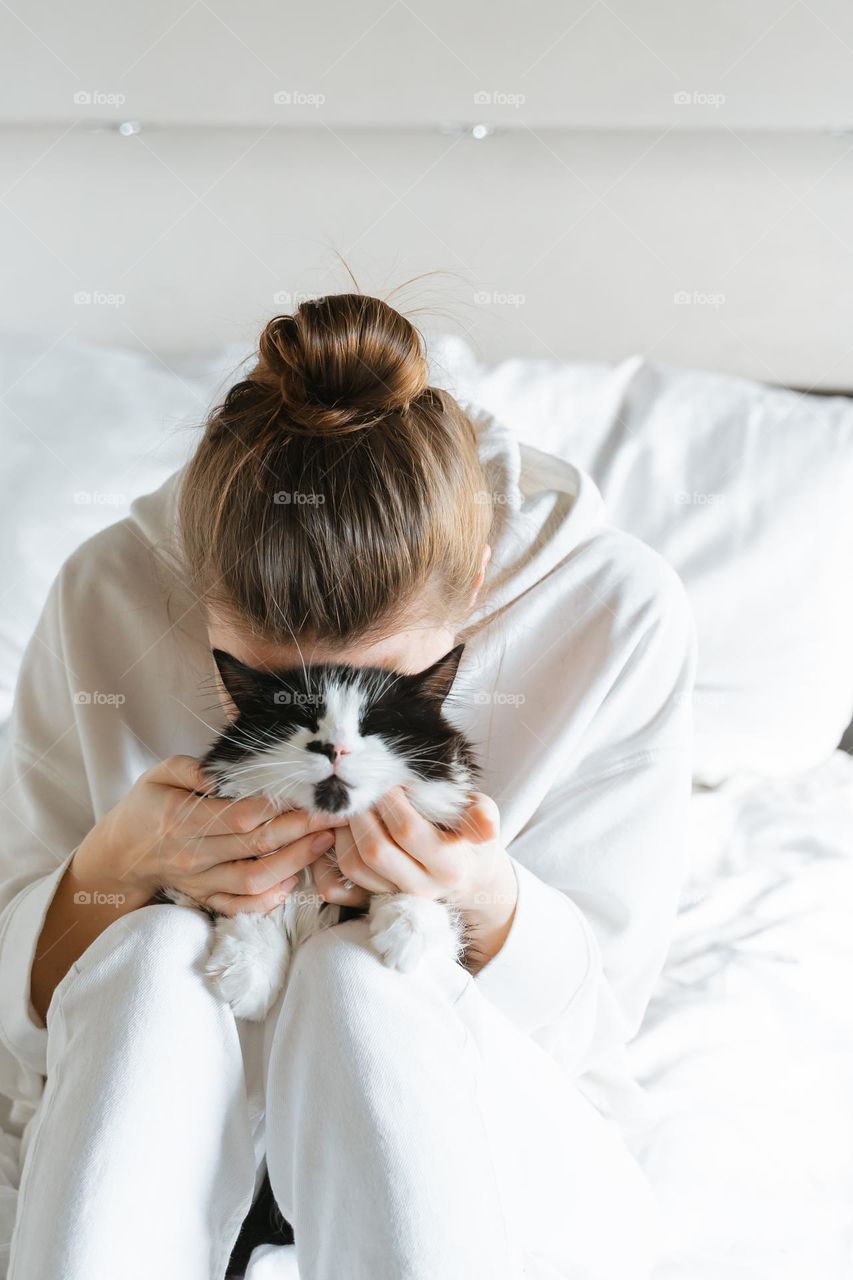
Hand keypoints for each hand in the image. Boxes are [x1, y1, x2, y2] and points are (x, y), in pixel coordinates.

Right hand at [72, 755, 342, 916]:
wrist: (119, 854)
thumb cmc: (146, 806)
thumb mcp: (158, 774)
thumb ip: (190, 768)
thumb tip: (219, 772)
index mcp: (182, 820)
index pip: (240, 815)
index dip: (278, 806)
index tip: (308, 793)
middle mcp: (194, 855)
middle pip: (256, 846)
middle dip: (300, 830)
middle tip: (332, 816)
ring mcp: (201, 882)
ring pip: (254, 880)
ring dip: (294, 863)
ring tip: (324, 843)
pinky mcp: (206, 899)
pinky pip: (241, 907)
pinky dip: (270, 900)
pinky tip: (294, 879)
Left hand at [311, 788, 517, 966]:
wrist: (470, 879)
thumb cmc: (472, 837)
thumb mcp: (485, 819)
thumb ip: (484, 815)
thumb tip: (486, 826)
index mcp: (450, 866)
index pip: (408, 831)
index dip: (391, 802)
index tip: (389, 782)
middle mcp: (422, 886)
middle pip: (375, 850)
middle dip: (362, 814)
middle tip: (362, 791)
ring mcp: (396, 896)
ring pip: (354, 866)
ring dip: (344, 831)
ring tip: (352, 806)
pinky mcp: (377, 900)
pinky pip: (342, 882)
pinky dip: (333, 853)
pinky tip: (341, 829)